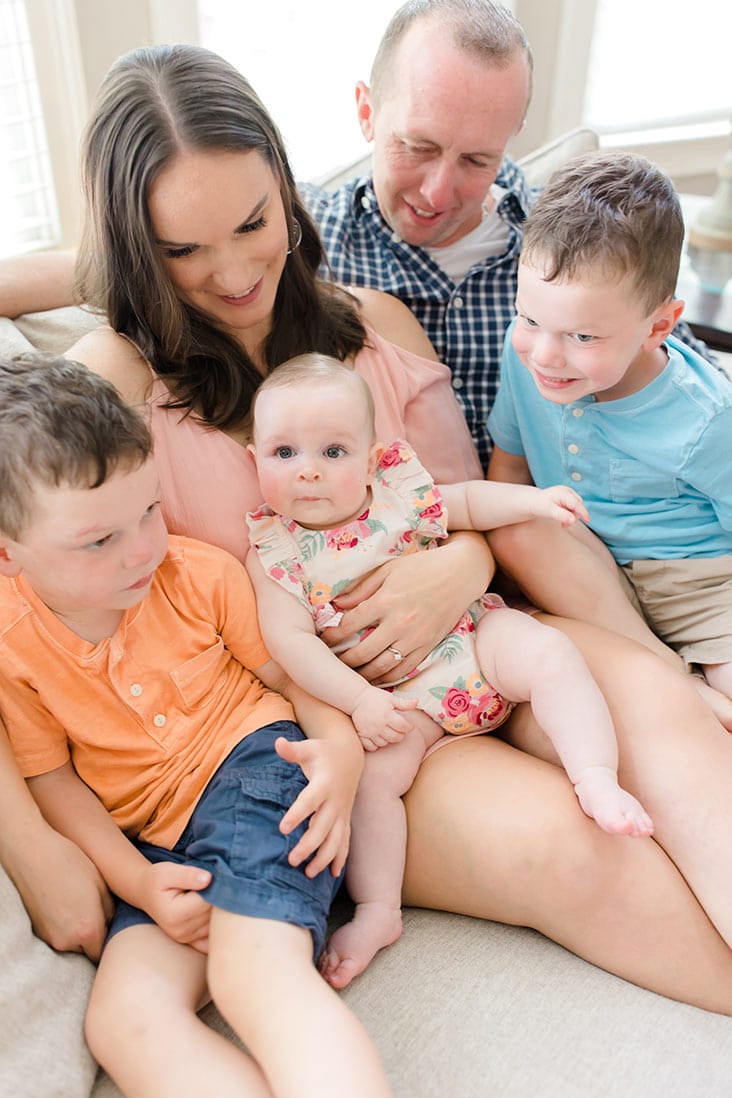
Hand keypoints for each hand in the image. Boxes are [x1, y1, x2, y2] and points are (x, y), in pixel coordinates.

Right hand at [10, 827, 113, 960]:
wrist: (34, 855)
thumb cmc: (71, 864)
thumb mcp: (101, 884)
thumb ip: (110, 911)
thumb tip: (112, 923)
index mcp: (88, 931)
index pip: (103, 952)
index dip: (109, 939)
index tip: (112, 926)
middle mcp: (67, 941)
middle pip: (87, 950)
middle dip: (94, 937)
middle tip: (96, 912)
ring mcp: (50, 938)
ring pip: (72, 944)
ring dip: (78, 933)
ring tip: (78, 905)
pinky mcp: (38, 931)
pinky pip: (58, 936)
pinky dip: (63, 927)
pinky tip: (65, 905)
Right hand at [139, 861, 211, 953]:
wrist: (146, 893)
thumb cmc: (157, 880)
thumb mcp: (167, 871)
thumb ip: (188, 874)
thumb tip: (209, 879)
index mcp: (176, 914)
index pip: (208, 901)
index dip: (215, 886)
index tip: (210, 875)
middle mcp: (182, 931)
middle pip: (214, 913)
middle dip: (217, 897)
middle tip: (210, 883)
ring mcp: (188, 939)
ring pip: (217, 923)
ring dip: (218, 908)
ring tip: (206, 894)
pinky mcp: (192, 941)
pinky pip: (212, 937)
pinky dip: (216, 925)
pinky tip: (210, 910)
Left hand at [276, 734, 361, 878]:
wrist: (350, 755)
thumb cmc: (323, 752)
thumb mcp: (308, 747)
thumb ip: (292, 750)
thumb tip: (277, 743)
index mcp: (324, 783)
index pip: (309, 801)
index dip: (297, 814)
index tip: (282, 828)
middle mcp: (335, 800)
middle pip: (323, 827)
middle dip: (309, 845)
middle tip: (291, 860)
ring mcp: (342, 812)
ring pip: (336, 839)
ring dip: (324, 857)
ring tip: (308, 873)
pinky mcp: (345, 818)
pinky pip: (345, 841)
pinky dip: (340, 858)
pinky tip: (332, 874)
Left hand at [324, 535, 490, 684]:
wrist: (461, 574)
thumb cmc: (422, 567)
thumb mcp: (388, 569)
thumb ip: (361, 588)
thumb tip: (336, 604)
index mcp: (386, 600)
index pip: (350, 625)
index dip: (332, 636)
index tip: (322, 640)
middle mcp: (400, 622)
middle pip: (363, 652)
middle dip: (343, 661)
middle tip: (330, 663)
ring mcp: (415, 638)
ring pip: (382, 667)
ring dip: (362, 675)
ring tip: (348, 675)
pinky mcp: (428, 646)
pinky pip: (404, 670)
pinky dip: (386, 678)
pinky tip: (374, 678)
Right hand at [351, 686, 416, 750]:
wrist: (356, 698)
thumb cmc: (375, 697)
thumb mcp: (391, 698)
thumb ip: (404, 703)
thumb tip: (417, 702)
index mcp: (388, 715)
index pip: (404, 727)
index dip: (409, 727)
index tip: (408, 725)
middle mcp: (379, 725)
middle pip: (396, 738)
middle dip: (400, 734)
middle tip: (399, 730)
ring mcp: (370, 732)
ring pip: (384, 743)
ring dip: (389, 740)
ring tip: (388, 733)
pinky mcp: (362, 735)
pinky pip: (372, 747)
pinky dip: (376, 745)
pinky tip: (378, 738)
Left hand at [533, 485, 588, 526]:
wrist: (533, 501)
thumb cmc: (539, 506)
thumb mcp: (548, 511)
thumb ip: (561, 515)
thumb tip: (573, 520)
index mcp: (563, 492)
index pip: (576, 503)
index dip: (583, 512)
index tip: (587, 521)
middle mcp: (567, 491)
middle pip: (578, 505)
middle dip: (574, 516)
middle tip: (564, 526)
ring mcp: (568, 493)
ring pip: (577, 507)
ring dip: (572, 516)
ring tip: (562, 523)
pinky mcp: (568, 497)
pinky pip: (574, 506)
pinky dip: (570, 513)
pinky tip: (563, 517)